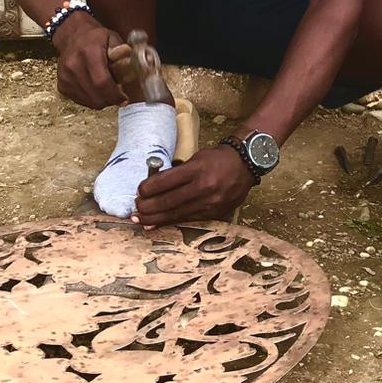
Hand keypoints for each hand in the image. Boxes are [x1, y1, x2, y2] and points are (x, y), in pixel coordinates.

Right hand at [53, 14, 126, 108]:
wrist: (72, 36)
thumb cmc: (95, 38)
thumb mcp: (112, 38)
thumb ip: (122, 53)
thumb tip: (129, 65)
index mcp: (89, 52)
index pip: (102, 82)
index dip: (115, 95)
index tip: (124, 98)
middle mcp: (74, 65)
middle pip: (96, 95)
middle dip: (110, 100)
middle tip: (118, 96)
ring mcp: (65, 76)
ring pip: (89, 101)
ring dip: (101, 101)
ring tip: (106, 89)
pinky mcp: (62, 85)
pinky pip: (80, 101)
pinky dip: (91, 99)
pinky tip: (95, 89)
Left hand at [133, 145, 252, 227]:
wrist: (246, 165)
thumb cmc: (217, 159)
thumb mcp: (197, 158)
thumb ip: (178, 172)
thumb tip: (154, 186)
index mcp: (198, 169)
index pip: (166, 181)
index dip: (149, 188)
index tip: (139, 191)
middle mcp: (204, 186)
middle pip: (168, 200)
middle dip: (148, 206)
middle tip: (136, 208)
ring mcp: (210, 202)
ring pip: (176, 214)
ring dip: (155, 218)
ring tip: (140, 220)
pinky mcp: (214, 213)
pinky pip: (187, 219)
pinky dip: (170, 222)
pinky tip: (157, 225)